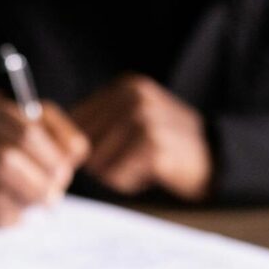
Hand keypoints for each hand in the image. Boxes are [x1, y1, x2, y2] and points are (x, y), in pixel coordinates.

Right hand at [0, 89, 89, 226]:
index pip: (24, 132)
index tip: (62, 172)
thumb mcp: (42, 126)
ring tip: (36, 204)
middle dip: (36, 183)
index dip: (49, 157)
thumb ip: (62, 136)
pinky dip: (5, 217)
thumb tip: (70, 155)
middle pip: (4, 161)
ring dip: (21, 202)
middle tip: (53, 196)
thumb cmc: (16, 139)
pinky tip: (17, 214)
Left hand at [71, 75, 211, 200]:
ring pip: (97, 162)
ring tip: (143, 165)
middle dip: (101, 161)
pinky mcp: (152, 146)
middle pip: (83, 143)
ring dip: (116, 173)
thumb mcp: (135, 119)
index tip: (110, 153)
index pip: (75, 121)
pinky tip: (151, 173)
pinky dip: (129, 182)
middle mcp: (133, 96)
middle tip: (133, 160)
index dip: (83, 146)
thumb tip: (52, 142)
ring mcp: (144, 119)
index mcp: (125, 86)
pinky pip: (116, 176)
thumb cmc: (167, 145)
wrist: (217, 159)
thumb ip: (99, 123)